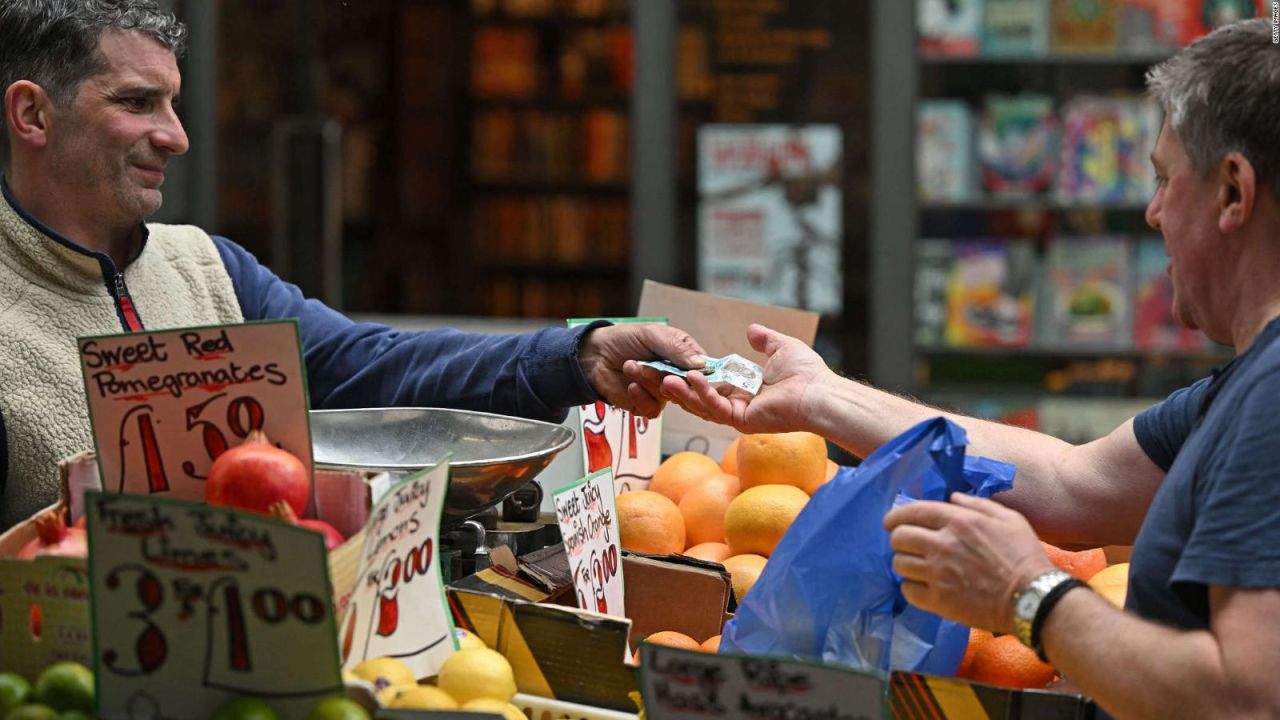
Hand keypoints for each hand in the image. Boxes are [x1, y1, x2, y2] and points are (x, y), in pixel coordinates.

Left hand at [580, 323, 704, 417]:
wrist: (596, 355)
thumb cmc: (625, 339)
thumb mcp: (653, 335)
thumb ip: (676, 348)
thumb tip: (700, 363)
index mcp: (684, 357)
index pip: (704, 371)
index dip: (699, 376)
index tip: (690, 374)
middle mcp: (677, 377)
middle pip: (688, 389)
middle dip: (667, 377)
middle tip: (651, 367)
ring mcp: (663, 393)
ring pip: (668, 398)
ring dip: (648, 383)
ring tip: (631, 366)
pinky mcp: (647, 405)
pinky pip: (653, 410)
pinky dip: (640, 397)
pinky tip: (630, 385)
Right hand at [656, 323, 833, 433]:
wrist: (820, 392)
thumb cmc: (807, 373)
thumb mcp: (781, 347)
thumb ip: (764, 340)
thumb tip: (751, 330)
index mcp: (747, 392)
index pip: (713, 386)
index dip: (693, 376)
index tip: (674, 364)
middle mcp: (741, 406)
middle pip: (701, 399)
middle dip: (678, 388)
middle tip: (657, 375)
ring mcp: (740, 416)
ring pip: (703, 406)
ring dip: (683, 392)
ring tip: (665, 377)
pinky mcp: (742, 421)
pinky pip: (715, 408)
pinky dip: (702, 393)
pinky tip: (691, 379)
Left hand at [883, 493, 1054, 633]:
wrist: (1033, 598)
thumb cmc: (1024, 555)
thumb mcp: (1009, 519)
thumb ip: (977, 504)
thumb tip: (952, 497)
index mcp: (958, 521)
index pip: (912, 512)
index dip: (896, 516)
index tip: (891, 522)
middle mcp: (942, 544)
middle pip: (899, 537)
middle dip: (898, 539)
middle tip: (906, 546)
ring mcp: (938, 574)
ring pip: (899, 563)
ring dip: (904, 563)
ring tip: (915, 567)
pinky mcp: (938, 600)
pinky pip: (907, 590)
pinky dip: (910, 587)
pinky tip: (921, 586)